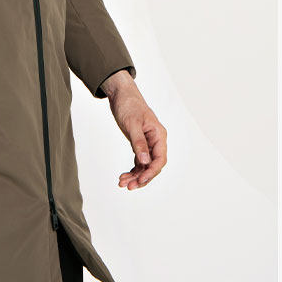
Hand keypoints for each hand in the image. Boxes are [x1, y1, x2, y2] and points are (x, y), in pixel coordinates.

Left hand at [100, 71, 166, 190]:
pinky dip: (132, 170)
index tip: (140, 181)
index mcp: (159, 135)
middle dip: (142, 177)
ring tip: (122, 183)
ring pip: (145, 165)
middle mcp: (156, 141)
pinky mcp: (139, 143)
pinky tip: (123, 176)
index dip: (151, 172)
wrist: (121, 94)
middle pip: (153, 165)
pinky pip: (139, 161)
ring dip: (135, 176)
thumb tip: (145, 161)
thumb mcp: (132, 124)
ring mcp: (148, 143)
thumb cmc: (128, 105)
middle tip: (128, 187)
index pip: (160, 159)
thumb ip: (139, 143)